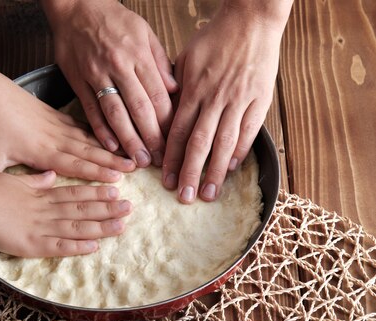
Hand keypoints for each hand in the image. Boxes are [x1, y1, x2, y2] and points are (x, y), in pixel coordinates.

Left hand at [0, 79, 135, 181]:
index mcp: (42, 152)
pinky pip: (83, 126)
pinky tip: (112, 137)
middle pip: (89, 152)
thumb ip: (0, 181)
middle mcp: (56, 139)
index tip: (117, 179)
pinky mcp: (57, 116)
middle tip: (135, 167)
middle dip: (114, 161)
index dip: (97, 173)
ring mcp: (59, 126)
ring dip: (111, 148)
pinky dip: (99, 133)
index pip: (75, 165)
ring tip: (131, 153)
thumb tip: (9, 202)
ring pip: (90, 139)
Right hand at [0, 171, 131, 256]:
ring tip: (121, 225)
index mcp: (43, 195)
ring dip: (101, 227)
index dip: (97, 192)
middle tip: (129, 206)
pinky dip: (78, 247)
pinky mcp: (32, 245)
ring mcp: (41, 228)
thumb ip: (36, 180)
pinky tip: (95, 246)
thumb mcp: (14, 180)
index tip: (116, 190)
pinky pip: (59, 247)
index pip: (76, 193)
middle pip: (83, 208)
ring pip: (77, 227)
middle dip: (107, 208)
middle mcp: (47, 211)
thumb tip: (51, 175)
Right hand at [43, 0, 177, 166]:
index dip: (167, 123)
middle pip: (139, 109)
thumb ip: (160, 62)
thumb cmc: (113, 20)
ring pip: (115, 114)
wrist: (75, 5)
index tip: (174, 143)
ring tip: (139, 161)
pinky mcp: (78, 81)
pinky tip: (112, 148)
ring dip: (129, 141)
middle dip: (151, 138)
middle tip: (159, 161)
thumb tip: (177, 91)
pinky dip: (101, 131)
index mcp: (138, 54)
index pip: (158, 95)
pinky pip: (91, 110)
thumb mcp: (144, 32)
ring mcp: (96, 75)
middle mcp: (118, 66)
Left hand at [163, 5, 286, 202]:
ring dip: (215, 171)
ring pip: (224, 142)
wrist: (251, 20)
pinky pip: (248, 132)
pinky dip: (239, 152)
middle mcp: (214, 98)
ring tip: (209, 194)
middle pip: (199, 143)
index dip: (170, 158)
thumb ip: (176, 89)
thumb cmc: (216, 39)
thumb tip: (164, 116)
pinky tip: (231, 168)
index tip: (165, 180)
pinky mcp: (259, 100)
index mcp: (194, 90)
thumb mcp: (186, 59)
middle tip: (184, 197)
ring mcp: (238, 100)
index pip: (178, 131)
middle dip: (190, 173)